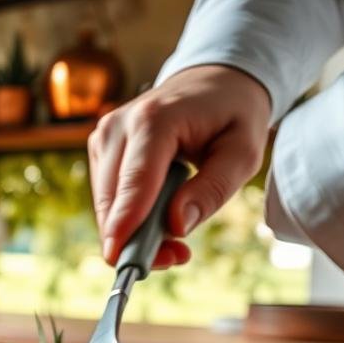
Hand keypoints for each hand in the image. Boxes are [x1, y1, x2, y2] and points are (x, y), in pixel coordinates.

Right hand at [88, 65, 271, 267]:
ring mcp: (103, 137)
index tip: (119, 260)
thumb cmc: (232, 115)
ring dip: (133, 232)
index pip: (134, 182)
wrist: (212, 81)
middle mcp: (118, 126)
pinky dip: (128, 218)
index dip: (126, 224)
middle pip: (114, 201)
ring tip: (175, 238)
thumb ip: (213, 189)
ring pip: (106, 205)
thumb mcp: (244, 152)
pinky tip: (157, 217)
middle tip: (179, 257)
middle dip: (138, 239)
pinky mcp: (99, 149)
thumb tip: (176, 226)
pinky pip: (107, 198)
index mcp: (154, 120)